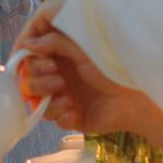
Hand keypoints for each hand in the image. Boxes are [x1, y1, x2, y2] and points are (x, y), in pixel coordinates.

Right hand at [14, 31, 162, 159]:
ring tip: (67, 99)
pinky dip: (62, 116)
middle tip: (58, 81)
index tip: (43, 64)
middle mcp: (58, 79)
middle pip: (29, 84)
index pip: (30, 61)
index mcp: (59, 59)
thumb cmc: (111, 68)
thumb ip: (55, 43)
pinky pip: (55, 120)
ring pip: (39, 104)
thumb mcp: (82, 50)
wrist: (134, 97)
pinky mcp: (72, 117)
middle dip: (38, 83)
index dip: (30, 64)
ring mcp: (63, 99)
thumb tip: (28, 44)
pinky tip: (73, 111)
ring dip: (49, 102)